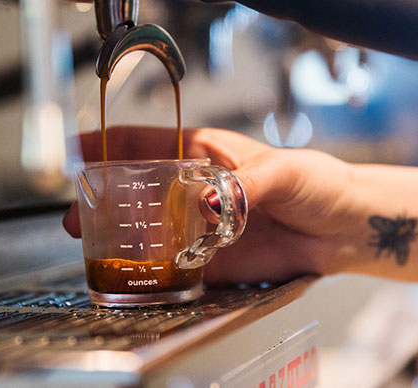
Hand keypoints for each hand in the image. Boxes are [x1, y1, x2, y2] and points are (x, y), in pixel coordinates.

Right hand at [63, 126, 358, 283]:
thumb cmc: (317, 183)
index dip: (104, 144)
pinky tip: (140, 276)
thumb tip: (212, 203)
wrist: (343, 226)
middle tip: (78, 217)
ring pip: (148, 229)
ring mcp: (199, 224)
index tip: (74, 153)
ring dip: (122, 238)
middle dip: (101, 199)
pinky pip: (174, 265)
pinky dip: (154, 271)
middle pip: (134, 188)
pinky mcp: (211, 258)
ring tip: (97, 249)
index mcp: (203, 152)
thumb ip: (245, 187)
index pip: (143, 141)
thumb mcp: (282, 172)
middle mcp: (193, 187)